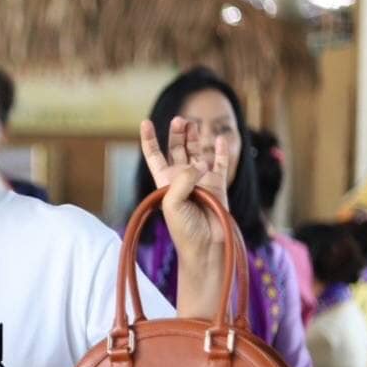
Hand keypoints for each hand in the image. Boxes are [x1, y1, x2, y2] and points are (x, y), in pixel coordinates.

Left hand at [140, 116, 230, 265]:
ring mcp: (201, 179)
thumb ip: (183, 178)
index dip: (149, 139)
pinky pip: (221, 162)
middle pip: (176, 148)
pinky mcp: (219, 184)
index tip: (145, 122)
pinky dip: (221, 150)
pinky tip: (219, 139)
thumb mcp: (172, 202)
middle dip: (177, 133)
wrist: (206, 244)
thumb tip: (200, 163)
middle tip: (180, 121)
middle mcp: (182, 178)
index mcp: (165, 181)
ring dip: (194, 137)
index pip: (154, 156)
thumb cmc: (184, 228)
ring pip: (197, 151)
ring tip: (193, 124)